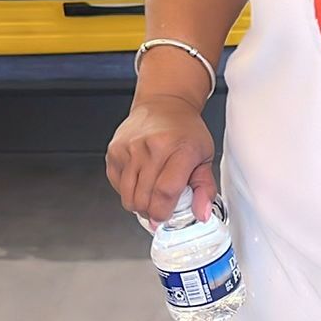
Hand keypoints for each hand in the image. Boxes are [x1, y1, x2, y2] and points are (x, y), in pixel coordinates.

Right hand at [106, 93, 217, 224]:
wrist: (163, 104)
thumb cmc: (185, 131)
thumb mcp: (205, 157)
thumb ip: (205, 188)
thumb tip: (201, 214)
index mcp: (181, 150)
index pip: (166, 192)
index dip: (163, 212)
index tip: (166, 216)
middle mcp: (153, 147)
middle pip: (144, 199)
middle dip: (151, 212)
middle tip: (160, 206)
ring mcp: (131, 148)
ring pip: (128, 196)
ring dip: (138, 204)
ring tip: (150, 194)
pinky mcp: (115, 150)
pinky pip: (117, 185)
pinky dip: (127, 190)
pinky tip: (139, 180)